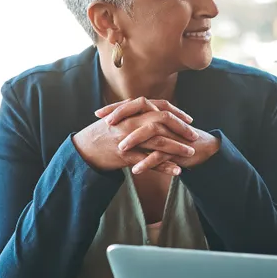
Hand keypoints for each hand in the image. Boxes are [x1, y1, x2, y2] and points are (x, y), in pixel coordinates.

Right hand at [74, 97, 198, 175]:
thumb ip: (134, 114)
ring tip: (190, 154)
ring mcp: (127, 138)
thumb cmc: (100, 134)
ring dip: (177, 147)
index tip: (189, 119)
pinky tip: (176, 171)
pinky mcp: (125, 155)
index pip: (158, 106)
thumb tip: (151, 111)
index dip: (176, 112)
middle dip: (181, 128)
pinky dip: (164, 166)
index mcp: (130, 111)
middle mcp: (130, 122)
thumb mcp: (117, 118)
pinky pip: (148, 161)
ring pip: (158, 141)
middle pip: (162, 121)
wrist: (81, 149)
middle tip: (194, 136)